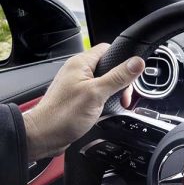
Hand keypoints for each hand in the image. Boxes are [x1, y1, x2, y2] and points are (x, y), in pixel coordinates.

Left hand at [24, 43, 144, 160]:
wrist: (44, 135)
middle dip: (121, 81)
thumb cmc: (63, 115)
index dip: (122, 60)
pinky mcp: (78, 97)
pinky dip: (105, 101)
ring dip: (114, 93)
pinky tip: (105, 110)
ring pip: (104, 82)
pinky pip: (97, 93)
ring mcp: (77, 84)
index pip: (107, 49)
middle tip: (123, 96)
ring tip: (115, 104)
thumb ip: (118, 77)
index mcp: (80, 63)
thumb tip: (137, 62)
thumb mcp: (97, 93)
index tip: (131, 75)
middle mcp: (78, 71)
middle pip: (109, 67)